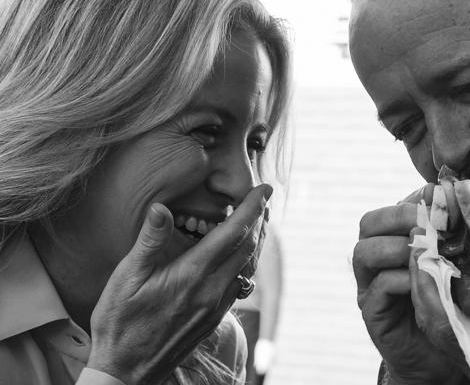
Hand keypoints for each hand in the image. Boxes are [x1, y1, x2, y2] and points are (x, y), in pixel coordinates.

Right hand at [87, 183, 271, 384]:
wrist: (126, 373)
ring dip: (257, 241)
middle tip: (264, 198)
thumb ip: (149, 242)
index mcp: (193, 275)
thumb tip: (161, 207)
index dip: (252, 208)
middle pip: (248, 248)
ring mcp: (215, 306)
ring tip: (259, 220)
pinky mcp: (213, 318)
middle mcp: (212, 290)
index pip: (233, 233)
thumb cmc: (120, 323)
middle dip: (259, 219)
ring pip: (248, 266)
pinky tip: (241, 256)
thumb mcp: (126, 278)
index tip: (264, 189)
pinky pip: (240, 284)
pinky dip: (247, 262)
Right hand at [353, 183, 464, 384]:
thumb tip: (455, 191)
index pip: (391, 208)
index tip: (443, 202)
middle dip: (400, 217)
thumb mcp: (455, 259)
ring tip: (428, 254)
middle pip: (369, 223)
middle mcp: (374, 258)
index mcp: (392, 239)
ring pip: (365, 251)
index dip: (413, 201)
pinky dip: (402, 279)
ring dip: (398, 247)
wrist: (445, 353)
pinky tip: (426, 282)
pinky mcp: (372, 311)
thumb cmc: (452, 301)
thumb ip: (450, 230)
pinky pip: (379, 286)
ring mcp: (369, 284)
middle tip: (430, 225)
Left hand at [410, 237, 469, 382]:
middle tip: (419, 236)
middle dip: (421, 275)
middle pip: (430, 318)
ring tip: (427, 245)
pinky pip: (447, 322)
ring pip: (434, 320)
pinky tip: (442, 267)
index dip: (426, 280)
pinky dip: (440, 293)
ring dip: (427, 282)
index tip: (422, 245)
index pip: (440, 320)